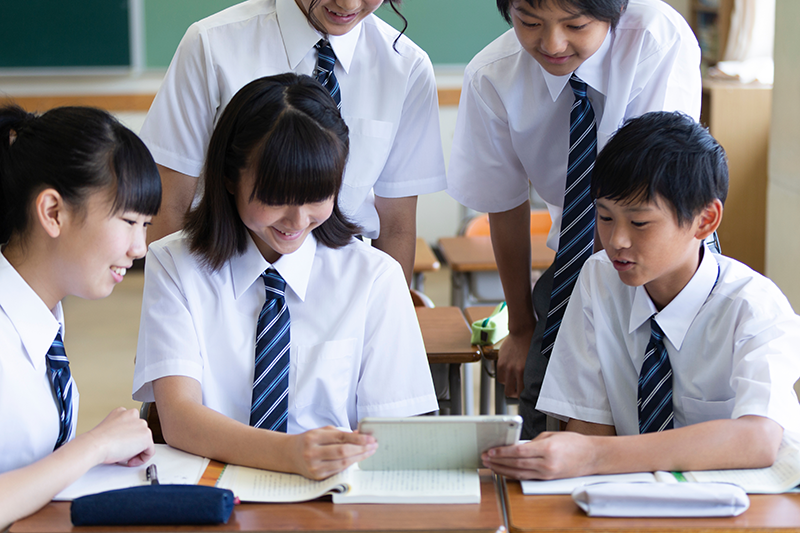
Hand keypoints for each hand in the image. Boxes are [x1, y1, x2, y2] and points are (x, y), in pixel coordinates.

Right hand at [82, 407, 154, 466]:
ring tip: (124, 456)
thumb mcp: (108, 429)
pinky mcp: (146, 436)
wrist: (95, 444)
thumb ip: (119, 430)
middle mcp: (133, 414)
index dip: (127, 438)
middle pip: (139, 432)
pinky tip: (131, 460)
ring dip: (136, 451)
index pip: (131, 425)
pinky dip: (142, 458)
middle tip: (122, 453)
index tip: (121, 445)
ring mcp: (141, 424)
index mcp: (122, 412)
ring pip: (145, 441)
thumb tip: (125, 441)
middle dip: (132, 444)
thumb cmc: (97, 441)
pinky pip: (150, 451)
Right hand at [289, 427, 376, 479]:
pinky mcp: (318, 476)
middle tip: (374, 445)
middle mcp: (312, 452)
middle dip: (361, 448)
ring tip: (369, 451)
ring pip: (342, 463)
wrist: (290, 454)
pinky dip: (350, 464)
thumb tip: (360, 435)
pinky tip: (358, 458)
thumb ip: (340, 433)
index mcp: (313, 437)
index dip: (357, 438)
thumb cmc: (308, 441)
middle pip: (343, 451)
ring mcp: (314, 466)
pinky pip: (338, 470)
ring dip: (359, 457)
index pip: (340, 437)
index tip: (370, 438)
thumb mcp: (321, 431)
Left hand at [482, 431, 596, 479]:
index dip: (502, 452)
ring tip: (490, 465)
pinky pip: (526, 477)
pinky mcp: (547, 479)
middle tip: (485, 457)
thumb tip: (516, 447)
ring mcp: (547, 473)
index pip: (519, 452)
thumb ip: (532, 442)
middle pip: (516, 464)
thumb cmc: (574, 443)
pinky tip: (505, 471)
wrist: (591, 457)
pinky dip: (513, 474)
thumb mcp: (551, 436)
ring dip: (502, 469)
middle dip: (498, 461)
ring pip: (519, 473)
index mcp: (547, 449)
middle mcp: (546, 464)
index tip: (491, 451)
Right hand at [495, 331, 531, 397]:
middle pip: (510, 392)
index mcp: (526, 372)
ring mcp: (507, 367)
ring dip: (509, 385)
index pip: (522, 393)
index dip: (524, 396)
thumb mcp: (535, 362)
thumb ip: (532, 374)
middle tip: (518, 390)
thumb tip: (531, 386)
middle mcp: (516, 371)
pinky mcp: (501, 362)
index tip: (526, 395)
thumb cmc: (532, 346)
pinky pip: (500, 377)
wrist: (522, 332)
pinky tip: (509, 373)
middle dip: (514, 394)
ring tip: (514, 381)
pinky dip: (504, 377)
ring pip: (504, 385)